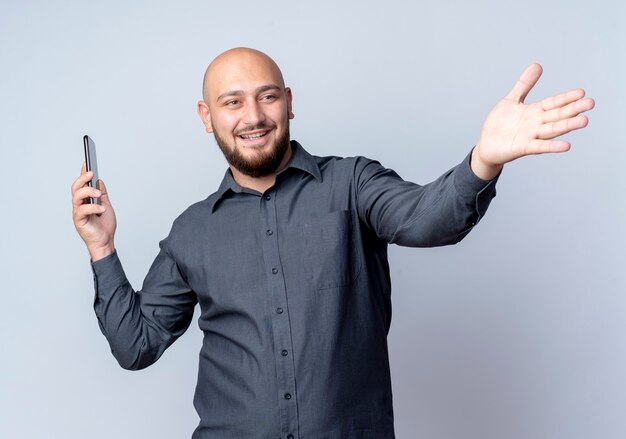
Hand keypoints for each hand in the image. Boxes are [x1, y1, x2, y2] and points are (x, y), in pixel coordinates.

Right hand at [71, 163, 116, 260]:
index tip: (86, 162)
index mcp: (86, 200)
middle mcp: (80, 205)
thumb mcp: (106, 205)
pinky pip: (82, 210)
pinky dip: (92, 208)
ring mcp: (78, 212)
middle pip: (76, 188)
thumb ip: (102, 194)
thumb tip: (99, 181)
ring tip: (98, 193)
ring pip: (77, 197)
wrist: (106, 241)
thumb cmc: (104, 225)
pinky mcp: (78, 221)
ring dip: (87, 192)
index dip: (83, 173)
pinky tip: (101, 208)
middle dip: (82, 179)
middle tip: (91, 173)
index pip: (82, 184)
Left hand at [472, 63, 594, 179]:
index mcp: (534, 112)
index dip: (566, 98)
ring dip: (568, 126)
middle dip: (573, 110)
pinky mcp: (523, 148)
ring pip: (552, 130)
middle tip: (590, 103)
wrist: (486, 145)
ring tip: (584, 121)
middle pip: (557, 115)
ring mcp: (531, 136)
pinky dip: (552, 146)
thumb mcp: (511, 100)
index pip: (554, 103)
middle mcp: (536, 124)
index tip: (582, 92)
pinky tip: (566, 146)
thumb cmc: (500, 124)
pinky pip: (540, 147)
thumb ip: (524, 85)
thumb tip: (537, 65)